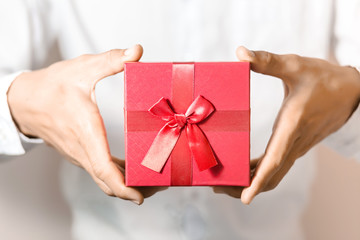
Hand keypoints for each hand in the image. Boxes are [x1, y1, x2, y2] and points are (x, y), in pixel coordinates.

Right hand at [7, 44, 165, 203]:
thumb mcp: (82, 68)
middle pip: (109, 182)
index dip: (123, 185)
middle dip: (135, 188)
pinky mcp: (82, 152)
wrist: (24, 101)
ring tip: (154, 179)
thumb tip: (137, 51)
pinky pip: (101, 170)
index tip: (141, 196)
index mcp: (85, 132)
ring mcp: (81, 154)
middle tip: (161, 184)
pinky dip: (118, 175)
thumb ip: (112, 60)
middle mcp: (83, 149)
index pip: (103, 168)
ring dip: (128, 183)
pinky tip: (133, 169)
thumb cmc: (50, 86)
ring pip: (105, 179)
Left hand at [213, 46, 359, 203]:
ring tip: (227, 181)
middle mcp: (294, 142)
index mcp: (292, 125)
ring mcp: (296, 146)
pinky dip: (260, 171)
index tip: (245, 197)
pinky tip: (245, 167)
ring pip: (274, 174)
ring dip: (251, 180)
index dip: (259, 180)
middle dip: (245, 186)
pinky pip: (277, 164)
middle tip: (220, 187)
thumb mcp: (296, 65)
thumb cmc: (324, 79)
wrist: (352, 92)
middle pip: (270, 175)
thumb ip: (267, 61)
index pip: (275, 160)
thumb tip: (240, 54)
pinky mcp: (295, 144)